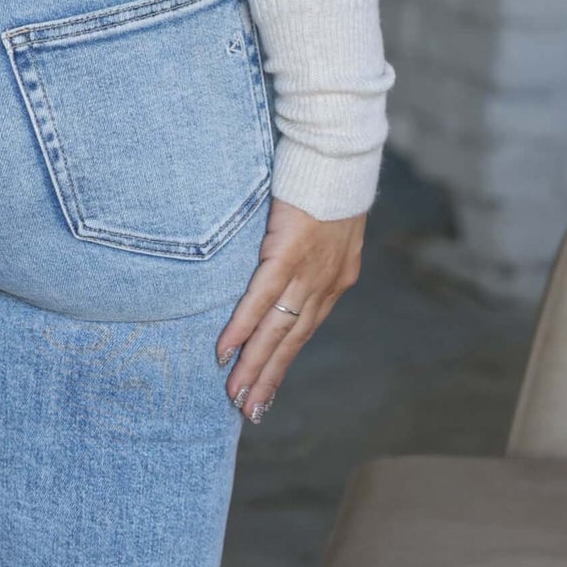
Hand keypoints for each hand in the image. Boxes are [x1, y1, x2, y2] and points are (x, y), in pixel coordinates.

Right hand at [215, 197, 364, 422]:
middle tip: (248, 411)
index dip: (284, 359)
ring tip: (237, 395)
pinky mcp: (289, 253)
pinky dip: (244, 327)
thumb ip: (309, 251)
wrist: (338, 154)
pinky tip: (227, 350)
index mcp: (334, 281)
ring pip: (278, 329)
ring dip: (255, 365)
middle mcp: (324, 285)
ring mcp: (308, 272)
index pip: (305, 331)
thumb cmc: (327, 181)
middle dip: (268, 377)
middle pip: (291, 340)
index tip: (266, 388)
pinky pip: (262, 298)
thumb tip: (286, 263)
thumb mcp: (327, 225)